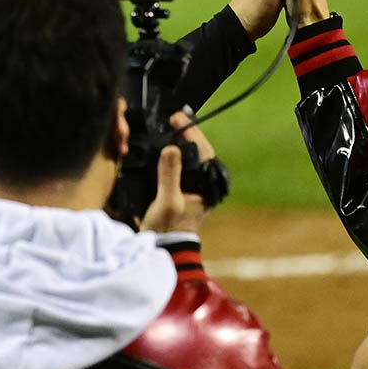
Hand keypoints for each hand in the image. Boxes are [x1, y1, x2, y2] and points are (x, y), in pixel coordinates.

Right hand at [140, 112, 215, 233]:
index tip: (177, 118)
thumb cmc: (169, 229)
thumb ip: (170, 175)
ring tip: (167, 128)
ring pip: (188, 159)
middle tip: (172, 119)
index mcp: (206, 186)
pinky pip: (177, 167)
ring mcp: (192, 189)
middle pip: (197, 152)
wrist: (163, 250)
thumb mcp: (168, 202)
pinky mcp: (179, 192)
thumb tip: (172, 149)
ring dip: (178, 144)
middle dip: (185, 135)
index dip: (192, 132)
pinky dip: (170, 157)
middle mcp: (202, 185)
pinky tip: (161, 149)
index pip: (204, 151)